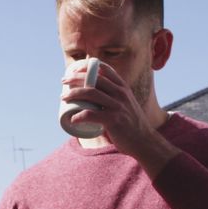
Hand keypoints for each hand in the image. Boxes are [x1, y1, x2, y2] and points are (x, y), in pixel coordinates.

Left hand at [61, 63, 178, 176]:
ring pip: (90, 93)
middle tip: (63, 81)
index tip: (74, 70)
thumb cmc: (131, 123)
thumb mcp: (127, 103)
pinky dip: (79, 116)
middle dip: (75, 78)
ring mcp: (117, 106)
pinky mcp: (113, 120)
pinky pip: (91, 114)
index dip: (87, 67)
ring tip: (63, 97)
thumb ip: (115, 97)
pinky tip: (73, 119)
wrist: (143, 141)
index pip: (104, 70)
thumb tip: (94, 94)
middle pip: (94, 79)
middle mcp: (121, 94)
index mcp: (123, 88)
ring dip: (73, 94)